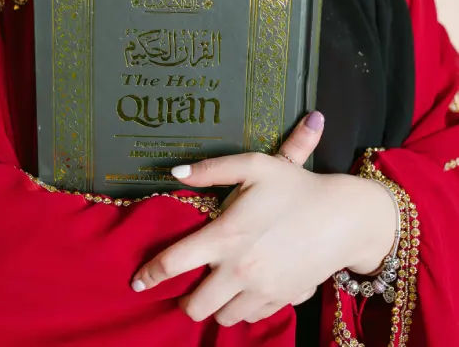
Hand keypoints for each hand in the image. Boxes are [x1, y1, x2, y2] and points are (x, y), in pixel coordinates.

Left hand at [131, 112, 396, 325]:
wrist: (346, 218)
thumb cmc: (296, 188)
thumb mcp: (255, 165)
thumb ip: (212, 168)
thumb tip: (174, 172)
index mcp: (224, 237)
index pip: (173, 264)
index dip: (149, 275)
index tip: (137, 282)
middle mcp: (238, 270)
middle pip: (195, 305)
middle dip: (185, 301)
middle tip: (187, 288)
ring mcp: (261, 290)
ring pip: (224, 316)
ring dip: (215, 305)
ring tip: (219, 288)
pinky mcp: (282, 300)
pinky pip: (253, 317)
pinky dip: (244, 308)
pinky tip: (248, 289)